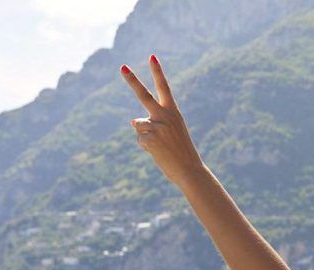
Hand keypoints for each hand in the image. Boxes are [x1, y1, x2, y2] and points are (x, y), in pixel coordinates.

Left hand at [120, 55, 204, 185]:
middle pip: (144, 95)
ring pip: (138, 125)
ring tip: (161, 146)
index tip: (152, 56)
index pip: (164, 88)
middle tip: (123, 67)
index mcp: (174, 112)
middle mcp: (165, 115)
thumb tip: (132, 120)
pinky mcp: (149, 138)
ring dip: (145, 136)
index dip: (158, 72)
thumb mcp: (171, 133)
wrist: (190, 170)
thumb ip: (152, 123)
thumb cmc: (182, 152)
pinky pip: (140, 139)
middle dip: (133, 80)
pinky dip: (146, 147)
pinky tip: (159, 152)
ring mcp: (157, 126)